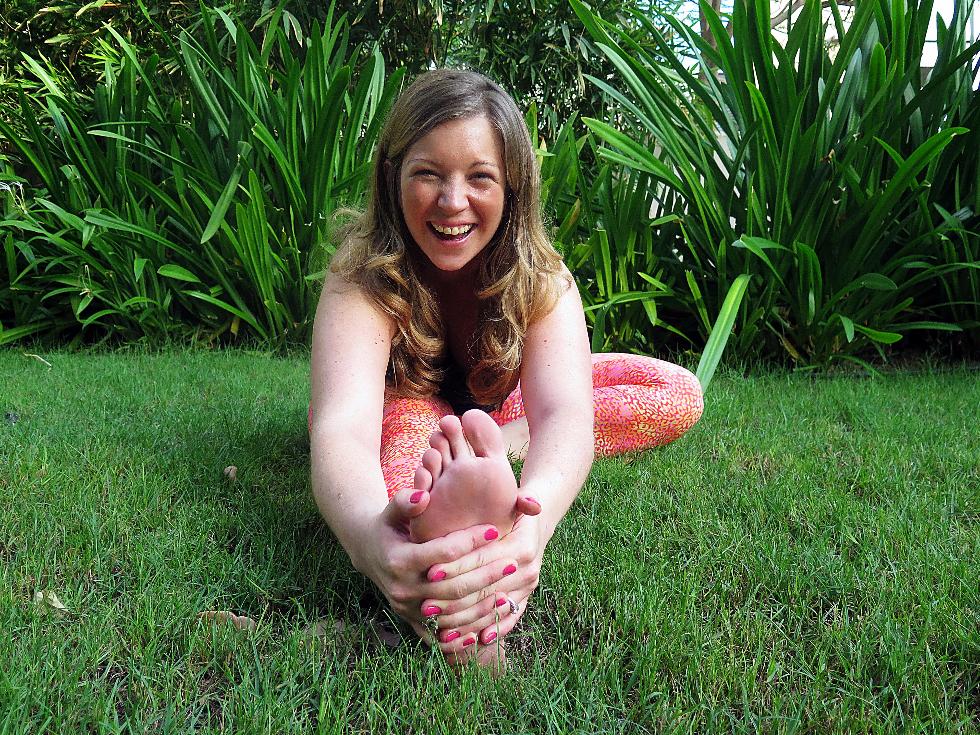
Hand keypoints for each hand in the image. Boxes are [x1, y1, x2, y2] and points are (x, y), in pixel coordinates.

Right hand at [348, 486, 501, 640]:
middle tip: (512, 562)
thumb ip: (405, 501)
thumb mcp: (391, 511)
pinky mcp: (411, 622)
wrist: (368, 553)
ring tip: (509, 593)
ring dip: (481, 606)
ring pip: (451, 612)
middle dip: (485, 574)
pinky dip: (463, 636)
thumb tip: (424, 498)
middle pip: (452, 586)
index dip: (470, 541)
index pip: (442, 553)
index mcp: (399, 560)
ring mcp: (407, 609)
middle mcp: (402, 588)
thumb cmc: (388, 526)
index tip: (494, 530)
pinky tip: (487, 628)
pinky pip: (439, 636)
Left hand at [421, 511, 546, 658]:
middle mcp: (529, 569)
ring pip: (491, 610)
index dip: (455, 565)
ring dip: (464, 620)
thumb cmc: (509, 507)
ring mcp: (528, 587)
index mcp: (521, 546)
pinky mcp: (525, 598)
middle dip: (454, 598)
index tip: (429, 573)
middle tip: (424, 606)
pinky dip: (484, 631)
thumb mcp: (504, 497)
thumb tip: (450, 499)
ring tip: (437, 625)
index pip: (481, 560)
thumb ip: (495, 497)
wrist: (535, 524)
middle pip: (484, 589)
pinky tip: (463, 641)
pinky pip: (505, 621)